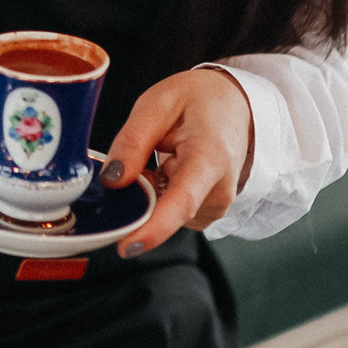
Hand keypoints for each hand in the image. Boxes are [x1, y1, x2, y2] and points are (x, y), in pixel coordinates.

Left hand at [98, 67, 253, 256]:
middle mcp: (220, 189)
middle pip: (166, 212)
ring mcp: (217, 203)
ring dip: (150, 191)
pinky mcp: (209, 210)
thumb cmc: (200, 100)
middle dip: (140, 195)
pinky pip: (171, 212)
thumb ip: (132, 141)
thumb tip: (111, 180)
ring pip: (165, 214)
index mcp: (210, 157)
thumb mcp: (158, 104)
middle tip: (143, 153)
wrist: (236, 103)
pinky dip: (160, 195)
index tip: (127, 246)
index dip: (153, 229)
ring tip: (164, 154)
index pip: (182, 202)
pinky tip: (168, 169)